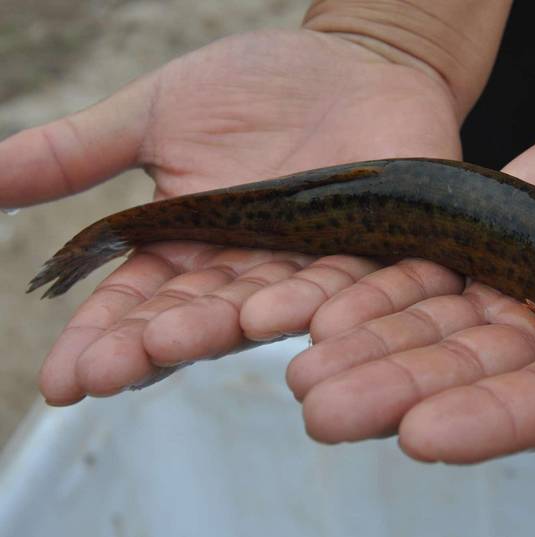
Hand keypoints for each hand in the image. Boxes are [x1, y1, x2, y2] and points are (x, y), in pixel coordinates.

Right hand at [1, 29, 461, 402]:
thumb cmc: (256, 87)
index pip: (139, 301)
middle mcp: (250, 267)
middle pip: (197, 314)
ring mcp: (312, 261)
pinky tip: (289, 318)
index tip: (61, 380)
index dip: (102, 338)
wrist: (353, 61)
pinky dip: (324, 300)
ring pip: (268, 305)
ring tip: (181, 342)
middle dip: (152, 342)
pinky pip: (352, 281)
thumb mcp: (157, 113)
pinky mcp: (375, 247)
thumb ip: (79, 152)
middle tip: (109, 371)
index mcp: (192, 244)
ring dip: (225, 327)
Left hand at [290, 88, 534, 523]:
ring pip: (433, 328)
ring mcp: (517, 297)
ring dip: (371, 346)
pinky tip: (324, 305)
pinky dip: (380, 285)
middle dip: (398, 390)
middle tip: (324, 409)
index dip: (489, 420)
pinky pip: (427, 268)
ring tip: (303, 366)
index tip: (425, 436)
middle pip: (469, 375)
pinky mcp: (487, 247)